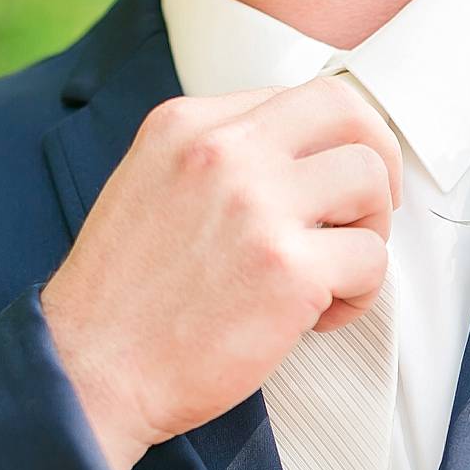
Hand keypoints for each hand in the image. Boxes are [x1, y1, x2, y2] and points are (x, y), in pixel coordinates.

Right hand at [41, 77, 402, 469]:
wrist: (91, 372)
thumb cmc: (125, 300)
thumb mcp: (151, 188)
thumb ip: (217, 162)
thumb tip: (301, 160)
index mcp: (187, 124)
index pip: (300, 97)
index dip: (335, 142)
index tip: (333, 187)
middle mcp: (224, 151)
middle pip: (348, 113)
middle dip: (377, 164)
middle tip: (366, 215)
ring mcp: (259, 207)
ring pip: (370, 183)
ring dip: (368, 234)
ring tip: (331, 278)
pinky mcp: (289, 270)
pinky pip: (370, 261)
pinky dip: (357, 296)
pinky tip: (315, 319)